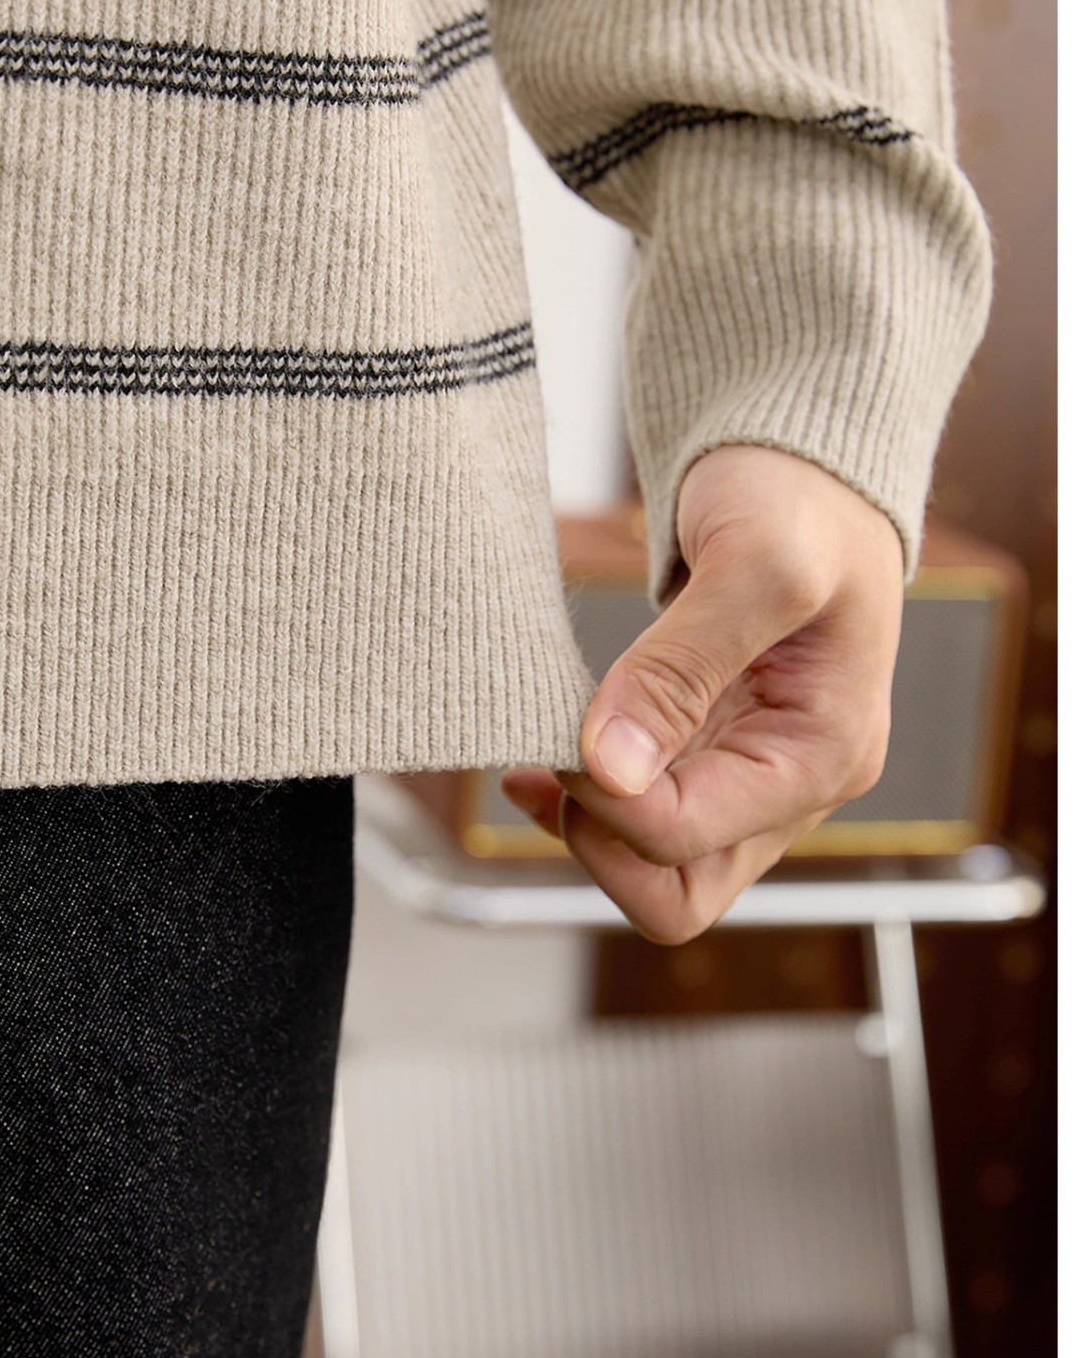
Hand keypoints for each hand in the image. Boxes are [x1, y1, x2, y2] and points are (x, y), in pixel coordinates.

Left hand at [501, 445, 905, 943]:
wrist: (802, 463)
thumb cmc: (798, 497)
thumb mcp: (755, 562)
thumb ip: (681, 666)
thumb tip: (610, 768)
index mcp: (824, 755)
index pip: (686, 836)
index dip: (606, 798)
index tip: (561, 730)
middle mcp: (792, 786)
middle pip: (676, 894)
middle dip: (597, 845)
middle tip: (549, 765)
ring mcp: (749, 778)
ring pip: (651, 869)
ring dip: (584, 827)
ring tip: (534, 758)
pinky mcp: (707, 756)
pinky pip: (639, 822)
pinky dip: (584, 804)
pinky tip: (538, 765)